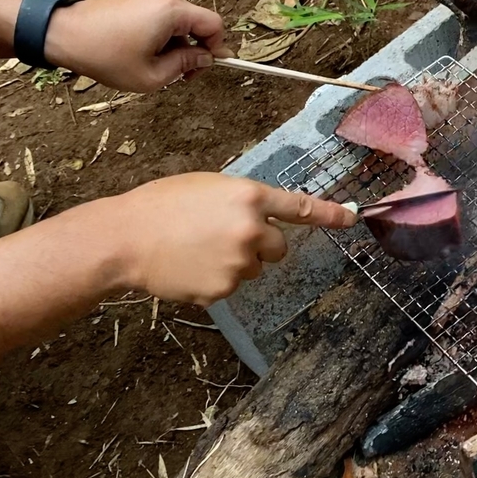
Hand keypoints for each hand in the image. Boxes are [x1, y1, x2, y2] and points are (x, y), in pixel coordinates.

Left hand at [44, 0, 232, 92]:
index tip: (205, 69)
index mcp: (172, 11)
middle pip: (198, 23)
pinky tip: (145, 53)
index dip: (217, 48)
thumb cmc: (104, 55)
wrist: (63, 33)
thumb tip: (205, 59)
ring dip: (178, 46)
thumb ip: (186, 66)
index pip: (214, 25)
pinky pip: (166, 18)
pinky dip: (164, 37)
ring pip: (182, 22)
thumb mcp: (152, 75)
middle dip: (195, 50)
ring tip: (156, 65)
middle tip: (179, 75)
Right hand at [99, 173, 355, 305]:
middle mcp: (251, 230)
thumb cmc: (160, 205)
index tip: (352, 219)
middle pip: (279, 247)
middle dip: (261, 245)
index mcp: (248, 196)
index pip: (300, 207)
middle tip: (224, 237)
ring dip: (236, 262)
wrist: (125, 239)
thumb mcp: (207, 187)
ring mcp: (239, 263)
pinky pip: (231, 286)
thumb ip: (241, 201)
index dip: (330, 215)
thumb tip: (261, 218)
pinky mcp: (223, 290)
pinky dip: (215, 280)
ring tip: (197, 250)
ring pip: (254, 269)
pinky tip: (190, 268)